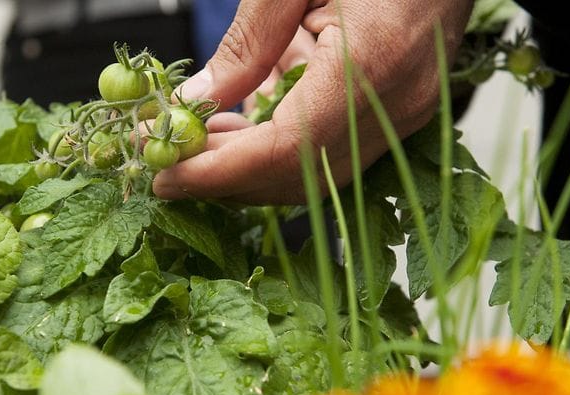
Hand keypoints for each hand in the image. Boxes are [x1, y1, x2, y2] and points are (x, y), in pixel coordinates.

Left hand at [153, 0, 473, 204]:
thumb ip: (249, 42)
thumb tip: (199, 102)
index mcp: (373, 59)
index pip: (286, 150)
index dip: (220, 173)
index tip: (166, 177)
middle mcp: (399, 100)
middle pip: (298, 175)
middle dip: (224, 178)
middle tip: (164, 161)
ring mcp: (406, 110)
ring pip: (314, 171)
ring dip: (248, 164)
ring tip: (193, 139)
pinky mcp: (401, 108)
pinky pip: (331, 148)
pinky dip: (278, 144)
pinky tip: (239, 123)